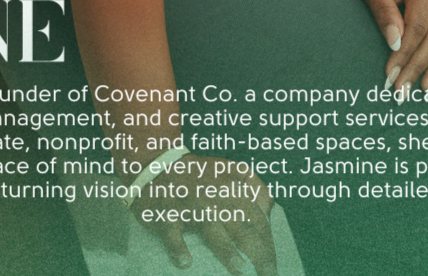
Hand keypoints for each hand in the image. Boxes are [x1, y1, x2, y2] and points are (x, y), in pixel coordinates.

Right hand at [130, 154, 276, 274]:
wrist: (154, 163)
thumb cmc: (195, 173)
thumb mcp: (226, 168)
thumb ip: (250, 183)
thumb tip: (270, 205)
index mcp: (230, 185)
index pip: (257, 217)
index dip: (268, 242)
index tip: (273, 264)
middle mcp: (213, 195)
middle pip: (241, 226)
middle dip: (258, 253)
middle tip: (269, 275)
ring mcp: (189, 204)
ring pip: (210, 227)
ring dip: (226, 249)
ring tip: (240, 268)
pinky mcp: (166, 214)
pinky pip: (172, 233)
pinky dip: (178, 247)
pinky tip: (185, 262)